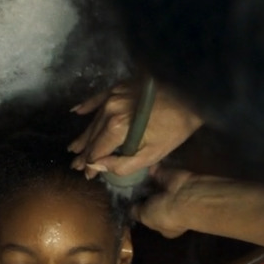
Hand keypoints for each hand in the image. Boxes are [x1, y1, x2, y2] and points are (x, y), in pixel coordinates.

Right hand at [67, 82, 203, 180]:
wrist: (189, 95)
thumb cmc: (174, 129)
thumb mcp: (152, 154)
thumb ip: (123, 164)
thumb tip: (97, 166)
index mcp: (117, 128)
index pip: (97, 151)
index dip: (90, 165)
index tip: (86, 175)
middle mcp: (109, 110)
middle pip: (93, 136)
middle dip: (84, 153)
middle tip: (75, 165)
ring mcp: (112, 97)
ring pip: (94, 120)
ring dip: (84, 135)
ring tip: (74, 148)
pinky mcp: (118, 87)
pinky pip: (97, 98)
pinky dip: (87, 106)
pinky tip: (76, 112)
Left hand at [131, 166, 213, 238]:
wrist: (185, 195)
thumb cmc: (165, 214)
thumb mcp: (146, 218)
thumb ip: (136, 212)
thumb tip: (129, 208)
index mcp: (165, 224)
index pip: (150, 218)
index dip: (139, 212)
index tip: (126, 205)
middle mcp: (168, 208)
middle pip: (151, 200)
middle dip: (139, 195)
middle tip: (120, 188)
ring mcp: (169, 191)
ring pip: (151, 185)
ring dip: (141, 181)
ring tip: (124, 177)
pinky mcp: (169, 175)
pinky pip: (155, 171)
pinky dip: (146, 169)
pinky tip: (132, 167)